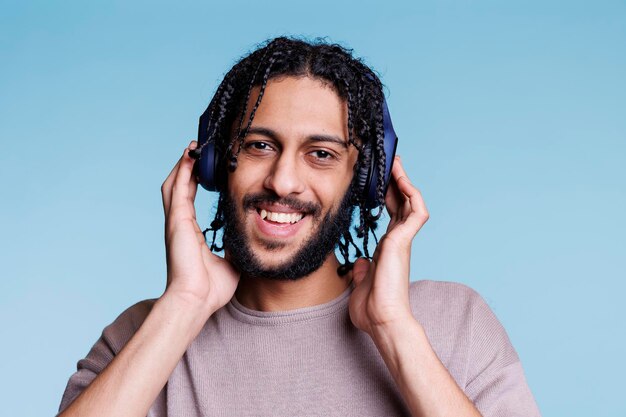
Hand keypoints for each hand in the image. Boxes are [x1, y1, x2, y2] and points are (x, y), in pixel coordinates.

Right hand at [161, 141, 239, 312]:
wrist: (196, 300)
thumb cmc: (210, 288)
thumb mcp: (230, 262)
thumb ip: (235, 248)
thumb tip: (250, 240)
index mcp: (190, 233)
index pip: (189, 199)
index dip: (194, 181)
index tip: (206, 168)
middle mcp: (180, 224)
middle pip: (179, 187)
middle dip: (187, 168)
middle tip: (198, 151)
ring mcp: (176, 221)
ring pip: (174, 184)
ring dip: (184, 165)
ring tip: (194, 148)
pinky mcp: (177, 220)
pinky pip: (178, 188)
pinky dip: (183, 171)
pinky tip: (190, 156)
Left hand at [348, 156, 428, 334]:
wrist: (382, 321)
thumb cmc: (373, 309)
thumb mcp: (361, 285)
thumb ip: (363, 271)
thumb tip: (362, 262)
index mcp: (388, 249)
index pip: (392, 215)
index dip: (388, 196)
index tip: (380, 180)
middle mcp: (398, 242)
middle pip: (401, 203)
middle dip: (396, 181)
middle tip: (389, 162)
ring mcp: (402, 241)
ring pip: (411, 202)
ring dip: (404, 181)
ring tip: (395, 162)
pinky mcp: (404, 241)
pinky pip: (416, 212)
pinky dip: (411, 194)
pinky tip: (402, 180)